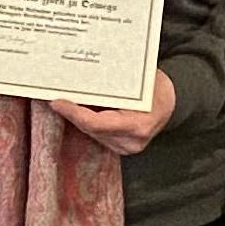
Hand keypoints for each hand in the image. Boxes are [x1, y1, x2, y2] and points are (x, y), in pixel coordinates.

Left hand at [49, 71, 176, 156]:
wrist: (171, 101)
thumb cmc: (155, 88)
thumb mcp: (138, 82)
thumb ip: (113, 85)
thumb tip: (82, 78)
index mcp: (138, 126)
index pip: (97, 123)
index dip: (74, 113)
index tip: (57, 102)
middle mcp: (131, 141)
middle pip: (91, 129)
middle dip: (71, 113)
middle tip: (53, 97)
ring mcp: (126, 148)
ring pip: (91, 132)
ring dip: (76, 118)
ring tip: (61, 101)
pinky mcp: (120, 147)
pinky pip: (96, 134)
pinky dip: (85, 121)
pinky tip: (74, 109)